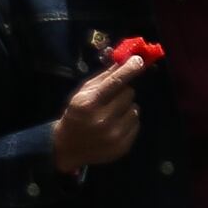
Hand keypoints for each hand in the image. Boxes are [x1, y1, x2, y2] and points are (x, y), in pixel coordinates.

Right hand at [49, 51, 147, 170]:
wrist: (67, 148)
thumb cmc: (76, 115)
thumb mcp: (83, 93)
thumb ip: (105, 77)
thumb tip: (126, 60)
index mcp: (89, 104)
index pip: (116, 81)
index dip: (130, 69)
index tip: (139, 60)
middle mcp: (102, 120)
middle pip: (129, 93)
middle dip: (123, 92)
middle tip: (112, 98)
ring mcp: (114, 135)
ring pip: (135, 109)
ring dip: (127, 108)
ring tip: (112, 114)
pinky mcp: (123, 146)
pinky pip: (136, 124)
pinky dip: (128, 122)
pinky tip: (115, 125)